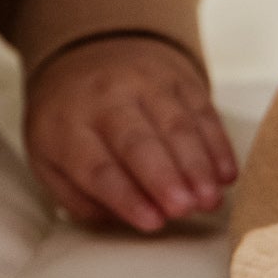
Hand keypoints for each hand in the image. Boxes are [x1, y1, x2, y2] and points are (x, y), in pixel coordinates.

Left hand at [24, 33, 236, 233]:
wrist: (91, 56)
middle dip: (163, 177)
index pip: (96, 166)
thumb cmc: (71, 125)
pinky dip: (217, 145)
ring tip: (210, 200)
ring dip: (197, 166)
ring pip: (175, 125)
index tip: (152, 222)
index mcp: (66, 125)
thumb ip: (80, 196)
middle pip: (136, 141)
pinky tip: (226, 175)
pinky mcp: (178, 77)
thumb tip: (124, 218)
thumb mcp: (51, 160)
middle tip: (184, 209)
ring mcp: (144, 82)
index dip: (126, 196)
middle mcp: (104, 98)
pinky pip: (202, 111)